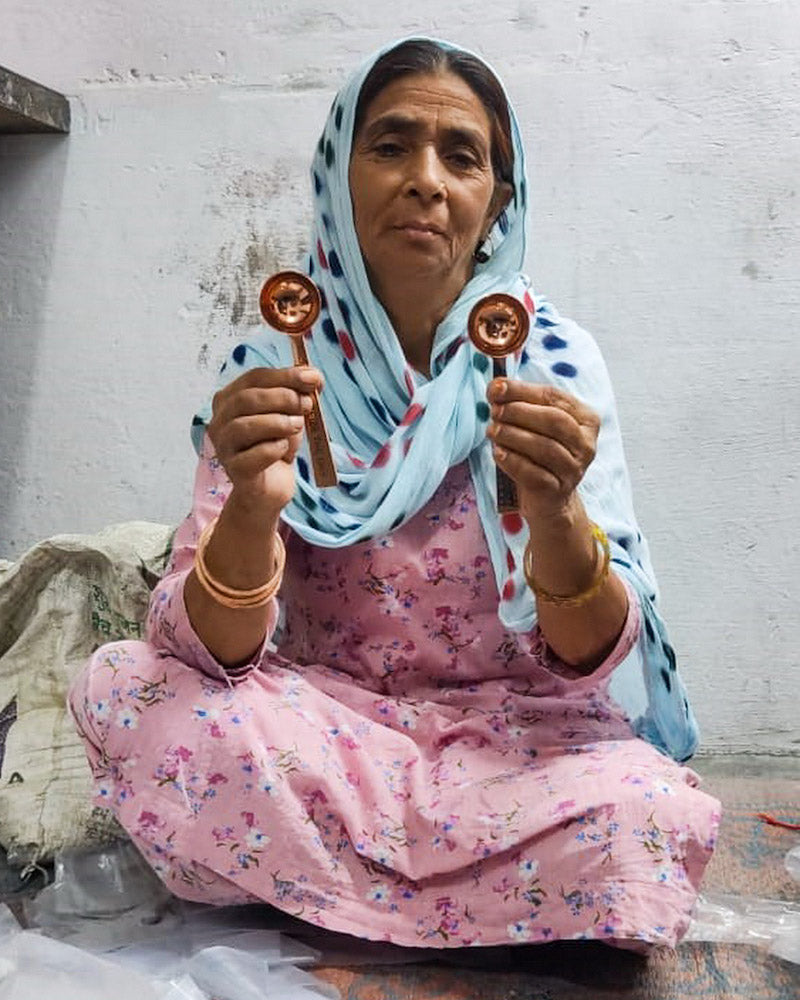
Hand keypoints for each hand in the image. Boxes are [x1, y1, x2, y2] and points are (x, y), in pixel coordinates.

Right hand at [207, 366, 323, 512]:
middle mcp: (220, 420)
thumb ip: (299, 394)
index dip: (285, 375)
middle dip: (282, 398)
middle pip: (245, 399)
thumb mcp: (290, 415)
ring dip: (278, 422)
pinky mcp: (234, 470)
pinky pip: (252, 456)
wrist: (271, 487)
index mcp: (231, 399)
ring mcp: (223, 446)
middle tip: (307, 405)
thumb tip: (313, 375)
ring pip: (243, 426)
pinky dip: (273, 449)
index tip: (313, 378)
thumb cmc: (276, 446)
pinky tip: (284, 449)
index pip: (254, 378)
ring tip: (298, 425)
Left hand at [486, 378, 599, 522]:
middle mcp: (585, 444)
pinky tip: (498, 452)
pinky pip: (534, 473)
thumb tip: (496, 386)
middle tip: (494, 411)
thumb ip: (520, 403)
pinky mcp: (557, 491)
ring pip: (545, 447)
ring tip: (492, 430)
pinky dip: (513, 461)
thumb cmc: (539, 455)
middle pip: (554, 420)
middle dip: (519, 412)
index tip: (496, 388)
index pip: (554, 397)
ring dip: (514, 435)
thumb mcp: (535, 425)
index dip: (522, 390)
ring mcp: (574, 469)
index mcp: (586, 419)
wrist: (548, 499)